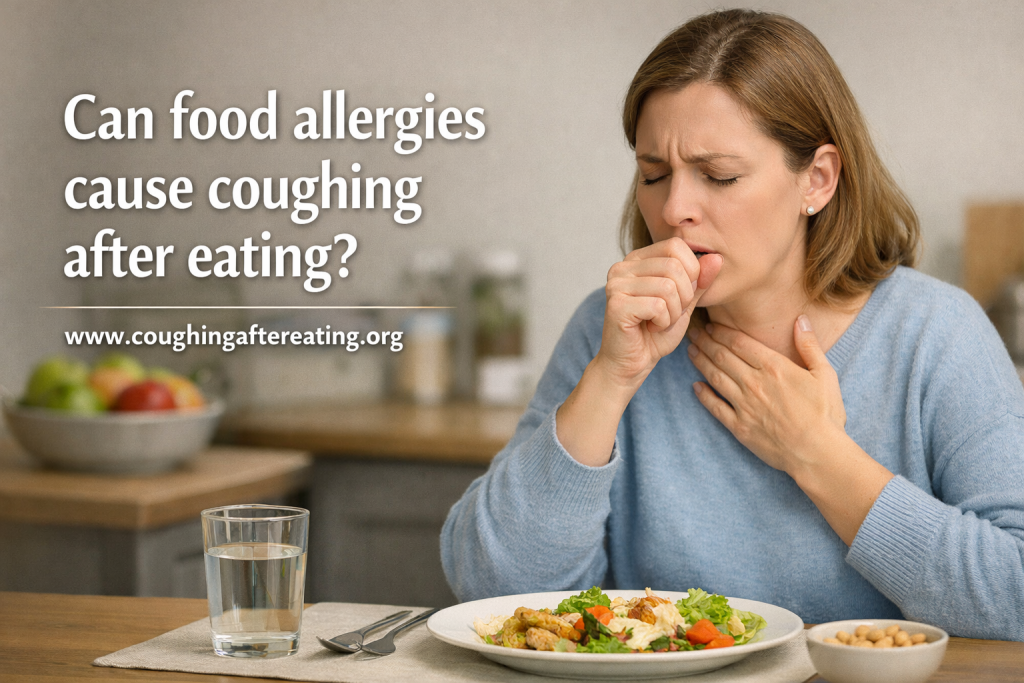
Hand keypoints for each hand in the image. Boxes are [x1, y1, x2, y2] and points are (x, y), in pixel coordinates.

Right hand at [595, 237, 721, 391]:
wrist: (631, 364)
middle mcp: (622, 267)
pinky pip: (658, 306)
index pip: (675, 246)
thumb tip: (716, 257)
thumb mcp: (684, 304)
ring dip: (673, 313)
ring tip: (659, 322)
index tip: (681, 296)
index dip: (691, 272)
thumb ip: (699, 281)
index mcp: (637, 260)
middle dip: (684, 297)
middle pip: (674, 266)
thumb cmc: (655, 333)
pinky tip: (650, 328)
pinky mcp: (616, 305)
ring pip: (668, 287)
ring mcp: (616, 285)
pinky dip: (663, 323)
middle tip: (669, 314)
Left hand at [686, 315, 845, 473]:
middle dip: (706, 342)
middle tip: (694, 332)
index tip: (711, 326)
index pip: (739, 343)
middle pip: (722, 356)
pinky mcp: (739, 427)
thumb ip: (810, 345)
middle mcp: (754, 383)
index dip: (722, 332)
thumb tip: (800, 319)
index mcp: (774, 367)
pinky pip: (716, 407)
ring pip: (715, 377)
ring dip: (701, 362)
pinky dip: (704, 396)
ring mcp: (744, 405)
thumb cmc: (825, 414)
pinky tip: (696, 386)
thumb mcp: (825, 374)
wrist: (818, 453)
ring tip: (691, 351)